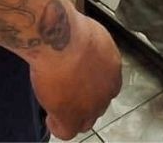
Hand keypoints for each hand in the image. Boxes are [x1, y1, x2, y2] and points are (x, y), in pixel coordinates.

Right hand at [30, 13, 121, 138]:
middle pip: (98, 104)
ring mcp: (91, 106)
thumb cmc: (71, 29)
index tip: (78, 79)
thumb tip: (77, 43)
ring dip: (73, 115)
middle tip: (66, 92)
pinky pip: (66, 132)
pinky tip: (50, 118)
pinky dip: (57, 126)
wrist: (60, 39)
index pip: (106, 85)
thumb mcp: (87, 33)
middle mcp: (107, 89)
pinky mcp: (72, 116)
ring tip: (57, 106)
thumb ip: (87, 45)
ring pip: (85, 121)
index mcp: (113, 68)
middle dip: (84, 101)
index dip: (92, 85)